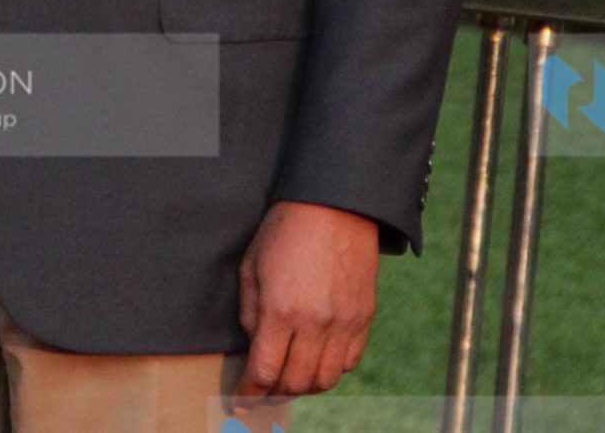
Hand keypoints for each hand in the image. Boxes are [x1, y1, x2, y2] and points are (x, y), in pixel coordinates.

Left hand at [237, 199, 377, 396]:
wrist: (335, 205)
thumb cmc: (285, 230)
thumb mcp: (252, 266)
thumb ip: (251, 312)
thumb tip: (256, 345)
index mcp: (281, 310)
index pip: (264, 371)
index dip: (250, 391)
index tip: (241, 400)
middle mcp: (316, 324)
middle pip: (295, 382)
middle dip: (274, 392)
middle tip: (263, 389)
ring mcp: (344, 323)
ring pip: (326, 380)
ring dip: (304, 385)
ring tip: (290, 377)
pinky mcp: (364, 318)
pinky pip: (349, 362)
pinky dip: (331, 369)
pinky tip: (317, 359)